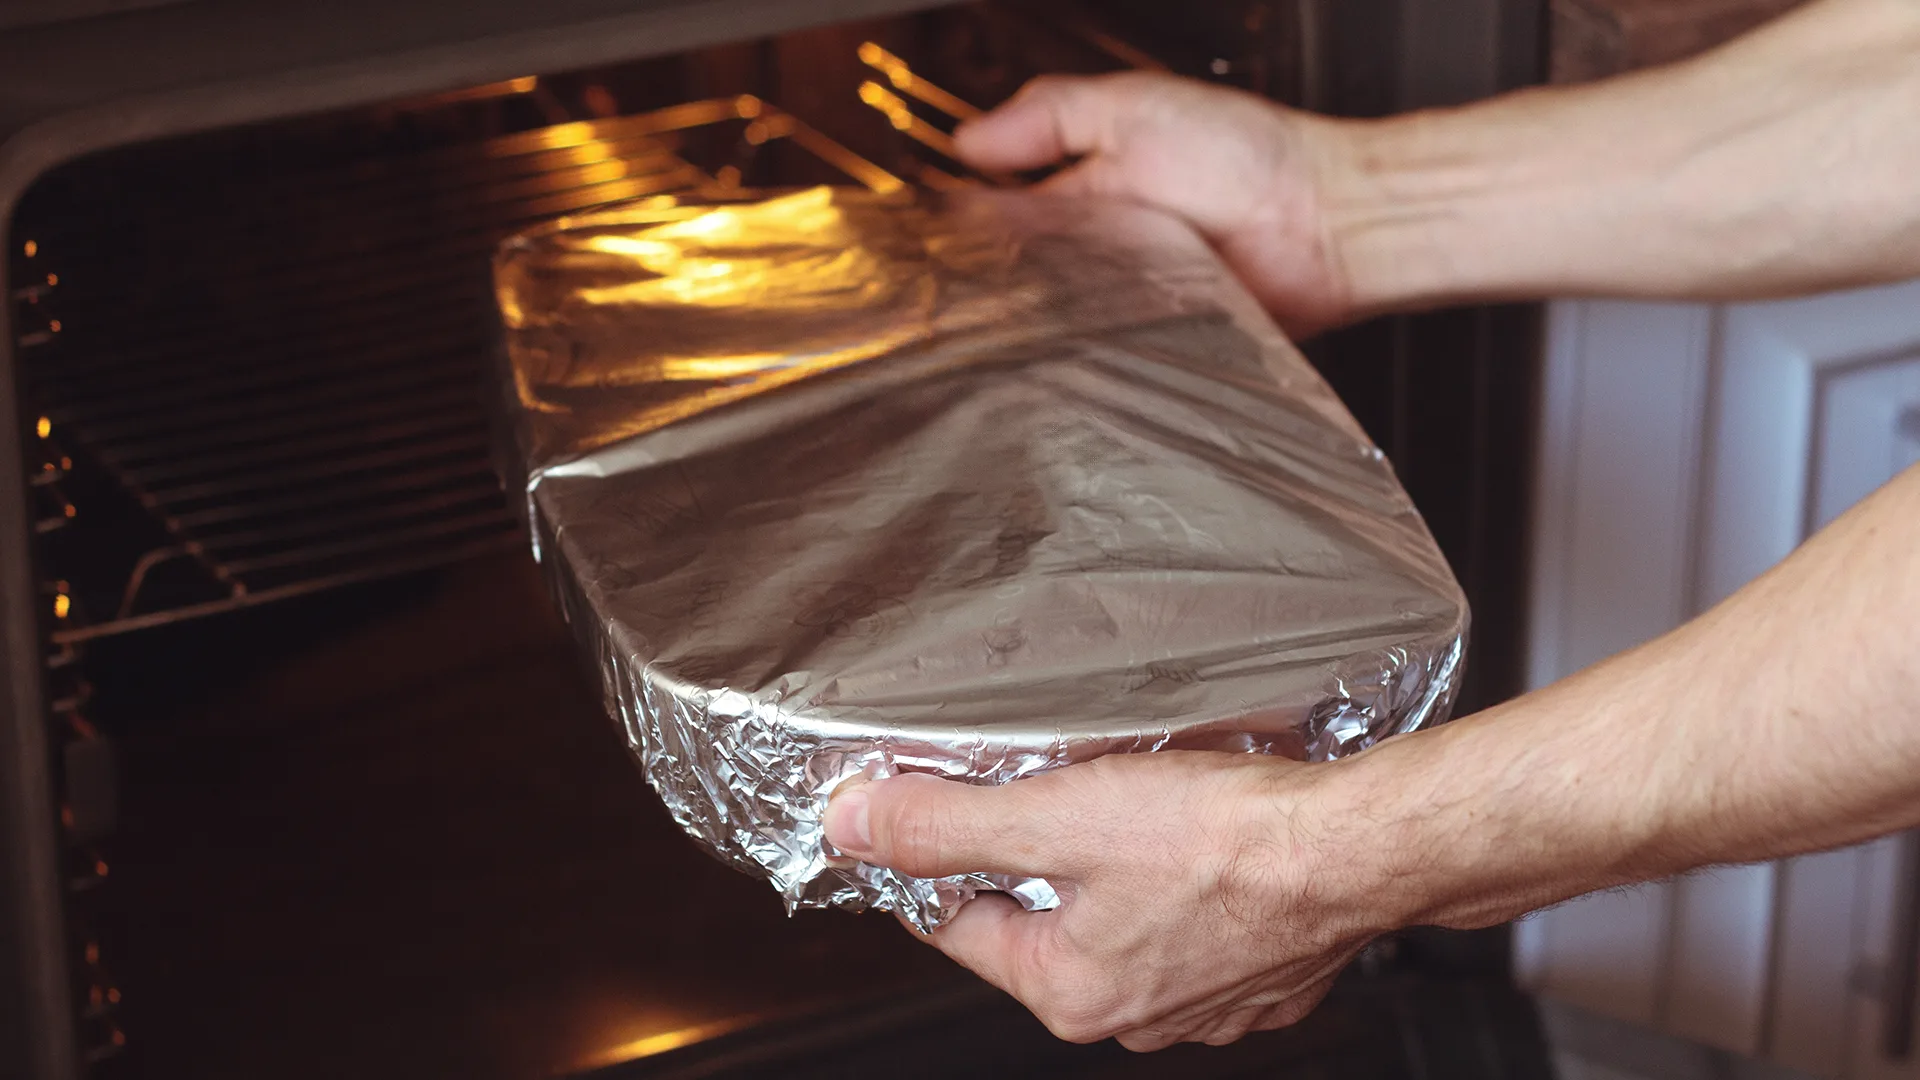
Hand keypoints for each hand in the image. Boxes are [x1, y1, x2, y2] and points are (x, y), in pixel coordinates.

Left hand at [821, 752, 1399, 1050]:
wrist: (1356, 851)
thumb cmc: (1227, 841)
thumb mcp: (1056, 816)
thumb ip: (946, 826)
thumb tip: (855, 826)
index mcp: (1069, 990)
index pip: (958, 926)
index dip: (938, 862)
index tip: (930, 818)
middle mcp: (1132, 1017)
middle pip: (1038, 929)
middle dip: (1033, 862)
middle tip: (1048, 794)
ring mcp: (1202, 1005)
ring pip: (1118, 928)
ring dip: (1110, 873)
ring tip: (1131, 809)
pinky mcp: (1258, 977)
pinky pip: (1189, 930)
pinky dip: (1181, 889)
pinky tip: (1198, 844)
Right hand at [955, 73, 1361, 337]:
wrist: (1326, 225)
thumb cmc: (1250, 157)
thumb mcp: (1134, 108)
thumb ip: (1051, 116)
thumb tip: (966, 142)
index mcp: (1087, 185)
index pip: (1002, 210)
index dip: (963, 222)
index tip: (929, 233)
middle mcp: (1102, 248)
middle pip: (1020, 274)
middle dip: (994, 282)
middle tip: (969, 285)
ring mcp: (1126, 299)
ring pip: (1056, 321)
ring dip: (1038, 320)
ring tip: (1023, 314)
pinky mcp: (1154, 345)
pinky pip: (1106, 357)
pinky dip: (1088, 355)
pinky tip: (1075, 345)